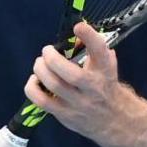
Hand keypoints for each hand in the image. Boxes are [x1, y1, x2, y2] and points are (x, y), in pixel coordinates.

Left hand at [24, 22, 140, 142]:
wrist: (114, 119)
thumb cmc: (106, 87)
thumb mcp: (107, 67)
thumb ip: (93, 51)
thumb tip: (75, 37)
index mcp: (105, 71)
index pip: (100, 52)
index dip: (90, 37)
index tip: (78, 27)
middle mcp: (93, 87)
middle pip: (70, 73)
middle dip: (52, 58)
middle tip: (47, 51)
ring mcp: (78, 103)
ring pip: (54, 85)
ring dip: (41, 70)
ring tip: (39, 64)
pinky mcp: (65, 114)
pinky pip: (42, 101)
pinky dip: (32, 88)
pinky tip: (34, 81)